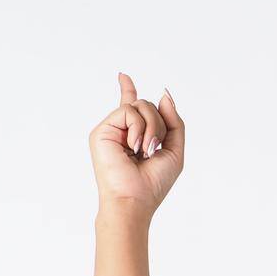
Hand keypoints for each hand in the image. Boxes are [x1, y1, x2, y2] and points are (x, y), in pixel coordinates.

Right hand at [88, 72, 184, 214]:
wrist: (134, 199)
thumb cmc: (153, 182)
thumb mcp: (174, 150)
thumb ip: (173, 122)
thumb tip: (164, 94)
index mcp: (136, 136)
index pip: (132, 108)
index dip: (128, 90)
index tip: (122, 76)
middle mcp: (121, 131)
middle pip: (148, 105)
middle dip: (160, 123)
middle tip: (154, 149)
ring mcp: (111, 130)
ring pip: (140, 105)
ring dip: (152, 127)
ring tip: (145, 151)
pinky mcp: (102, 130)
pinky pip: (129, 111)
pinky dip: (139, 128)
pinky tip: (135, 147)